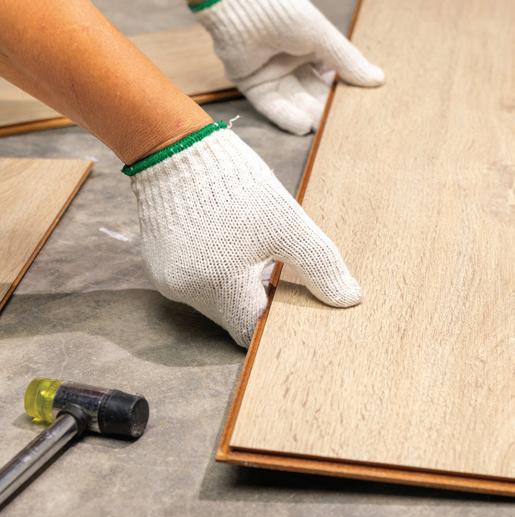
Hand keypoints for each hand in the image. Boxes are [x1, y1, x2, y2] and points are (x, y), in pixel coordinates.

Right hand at [127, 123, 360, 346]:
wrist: (174, 148)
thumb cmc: (234, 184)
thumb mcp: (286, 222)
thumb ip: (319, 264)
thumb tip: (348, 298)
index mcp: (221, 287)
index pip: (251, 330)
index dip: (273, 319)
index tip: (287, 298)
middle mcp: (188, 292)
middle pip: (231, 316)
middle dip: (255, 299)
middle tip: (273, 269)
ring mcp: (168, 280)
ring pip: (213, 300)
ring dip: (234, 286)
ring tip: (248, 252)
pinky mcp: (157, 265)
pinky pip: (192, 283)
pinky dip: (212, 273)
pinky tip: (223, 245)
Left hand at [192, 0, 383, 134]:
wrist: (240, 7)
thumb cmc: (282, 10)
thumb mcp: (321, 36)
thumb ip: (347, 61)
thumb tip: (378, 80)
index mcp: (310, 44)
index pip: (331, 73)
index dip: (343, 90)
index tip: (359, 108)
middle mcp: (291, 60)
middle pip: (312, 91)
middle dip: (325, 108)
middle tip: (342, 128)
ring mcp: (271, 74)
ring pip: (294, 101)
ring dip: (308, 115)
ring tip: (323, 130)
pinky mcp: (252, 86)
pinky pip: (272, 106)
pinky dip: (286, 116)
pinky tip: (302, 127)